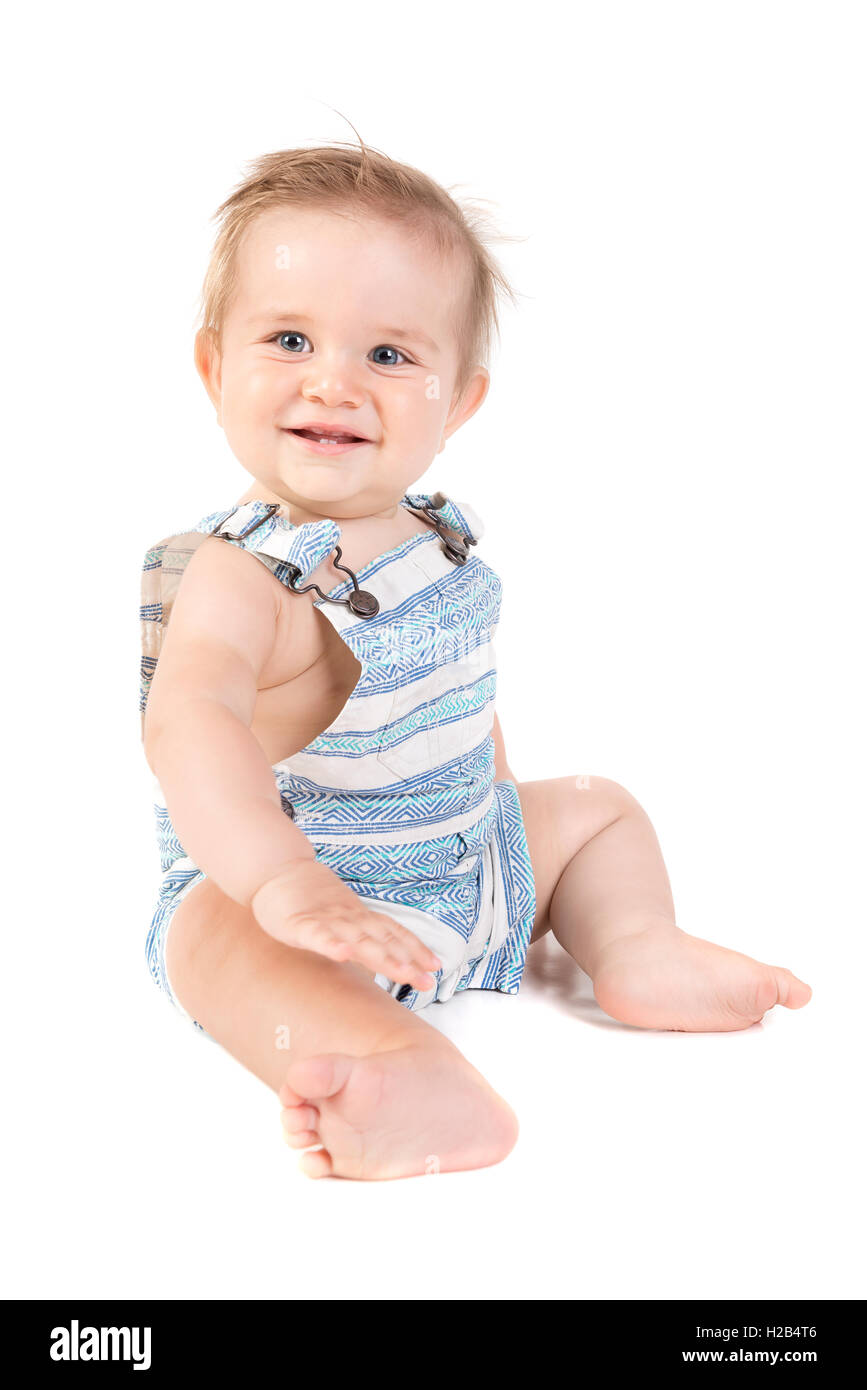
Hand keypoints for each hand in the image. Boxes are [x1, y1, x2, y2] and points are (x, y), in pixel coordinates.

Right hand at [250, 859, 441, 989]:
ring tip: (402, 972)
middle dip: (406, 961)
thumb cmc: (310, 900)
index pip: (393, 933)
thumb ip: (361, 936)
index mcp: (360, 918)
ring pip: (357, 939)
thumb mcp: (342, 917)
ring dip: (381, 955)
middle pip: (382, 940)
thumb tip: (386, 959)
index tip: (435, 967)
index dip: (415, 949)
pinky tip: (343, 954)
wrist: (278, 870)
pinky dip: (331, 943)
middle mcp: (349, 918)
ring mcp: (326, 919)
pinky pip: (317, 935)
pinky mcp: (299, 923)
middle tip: (425, 981)